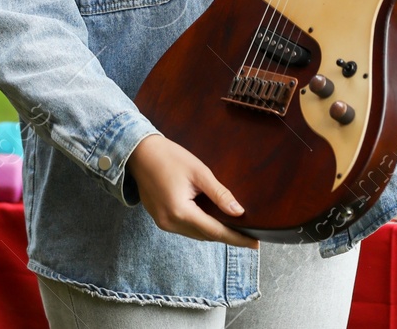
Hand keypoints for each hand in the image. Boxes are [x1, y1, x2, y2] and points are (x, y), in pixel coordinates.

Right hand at [126, 134, 258, 248]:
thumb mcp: (199, 172)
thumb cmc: (170, 158)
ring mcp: (163, 223)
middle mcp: (170, 223)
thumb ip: (219, 194)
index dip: (236, 238)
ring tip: (234, 226)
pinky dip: (200, 225)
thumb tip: (239, 212)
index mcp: (180, 212)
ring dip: (213, 231)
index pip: (215, 232)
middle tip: (249, 234)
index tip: (255, 244)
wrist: (140, 153)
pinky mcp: (160, 219)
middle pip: (205, 236)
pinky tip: (211, 217)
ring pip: (195, 234)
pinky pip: (185, 228)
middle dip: (227, 235)